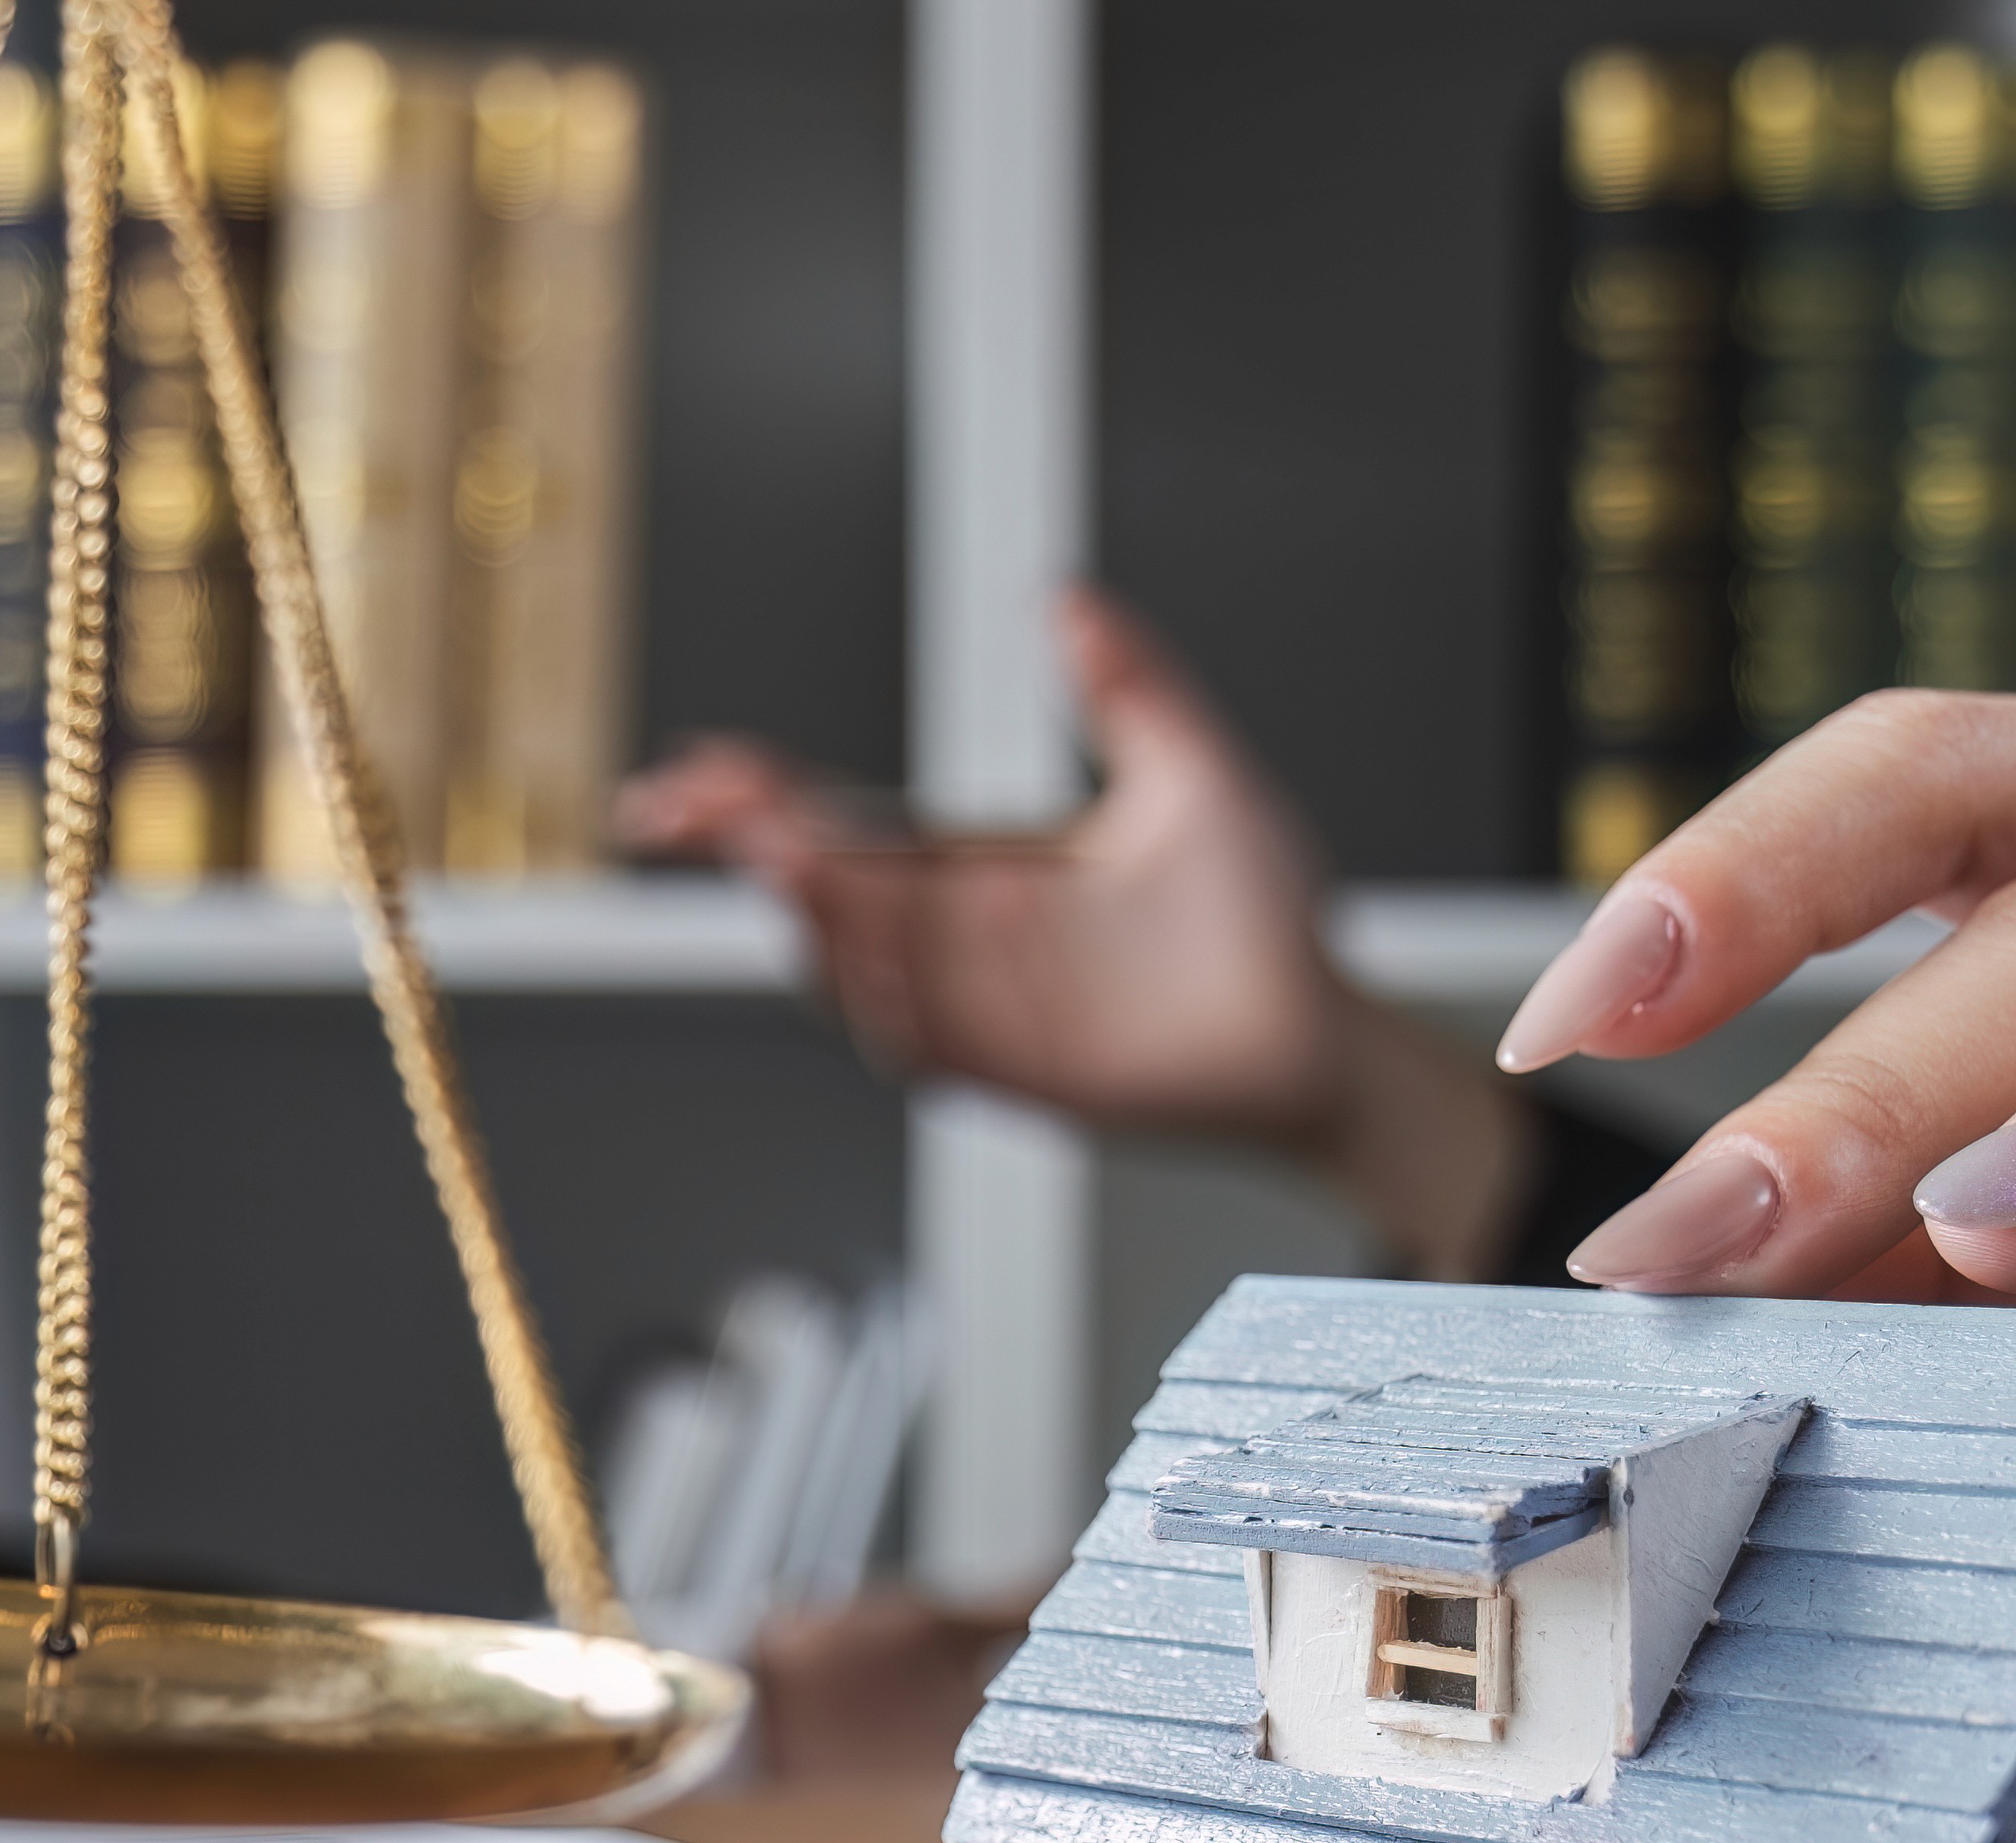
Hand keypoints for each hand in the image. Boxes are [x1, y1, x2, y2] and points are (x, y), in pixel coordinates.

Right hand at [621, 587, 1531, 1275]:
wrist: (1320, 1029)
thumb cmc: (1260, 917)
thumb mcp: (1193, 774)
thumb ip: (1131, 685)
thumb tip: (1067, 597)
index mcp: (977, 866)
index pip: (844, 822)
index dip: (760, 798)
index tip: (695, 769)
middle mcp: (960, 940)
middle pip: (823, 892)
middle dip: (751, 847)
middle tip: (698, 807)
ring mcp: (983, 1009)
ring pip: (859, 970)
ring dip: (813, 918)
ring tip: (779, 858)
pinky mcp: (1020, 1072)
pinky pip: (931, 1045)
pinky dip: (890, 1006)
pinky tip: (866, 961)